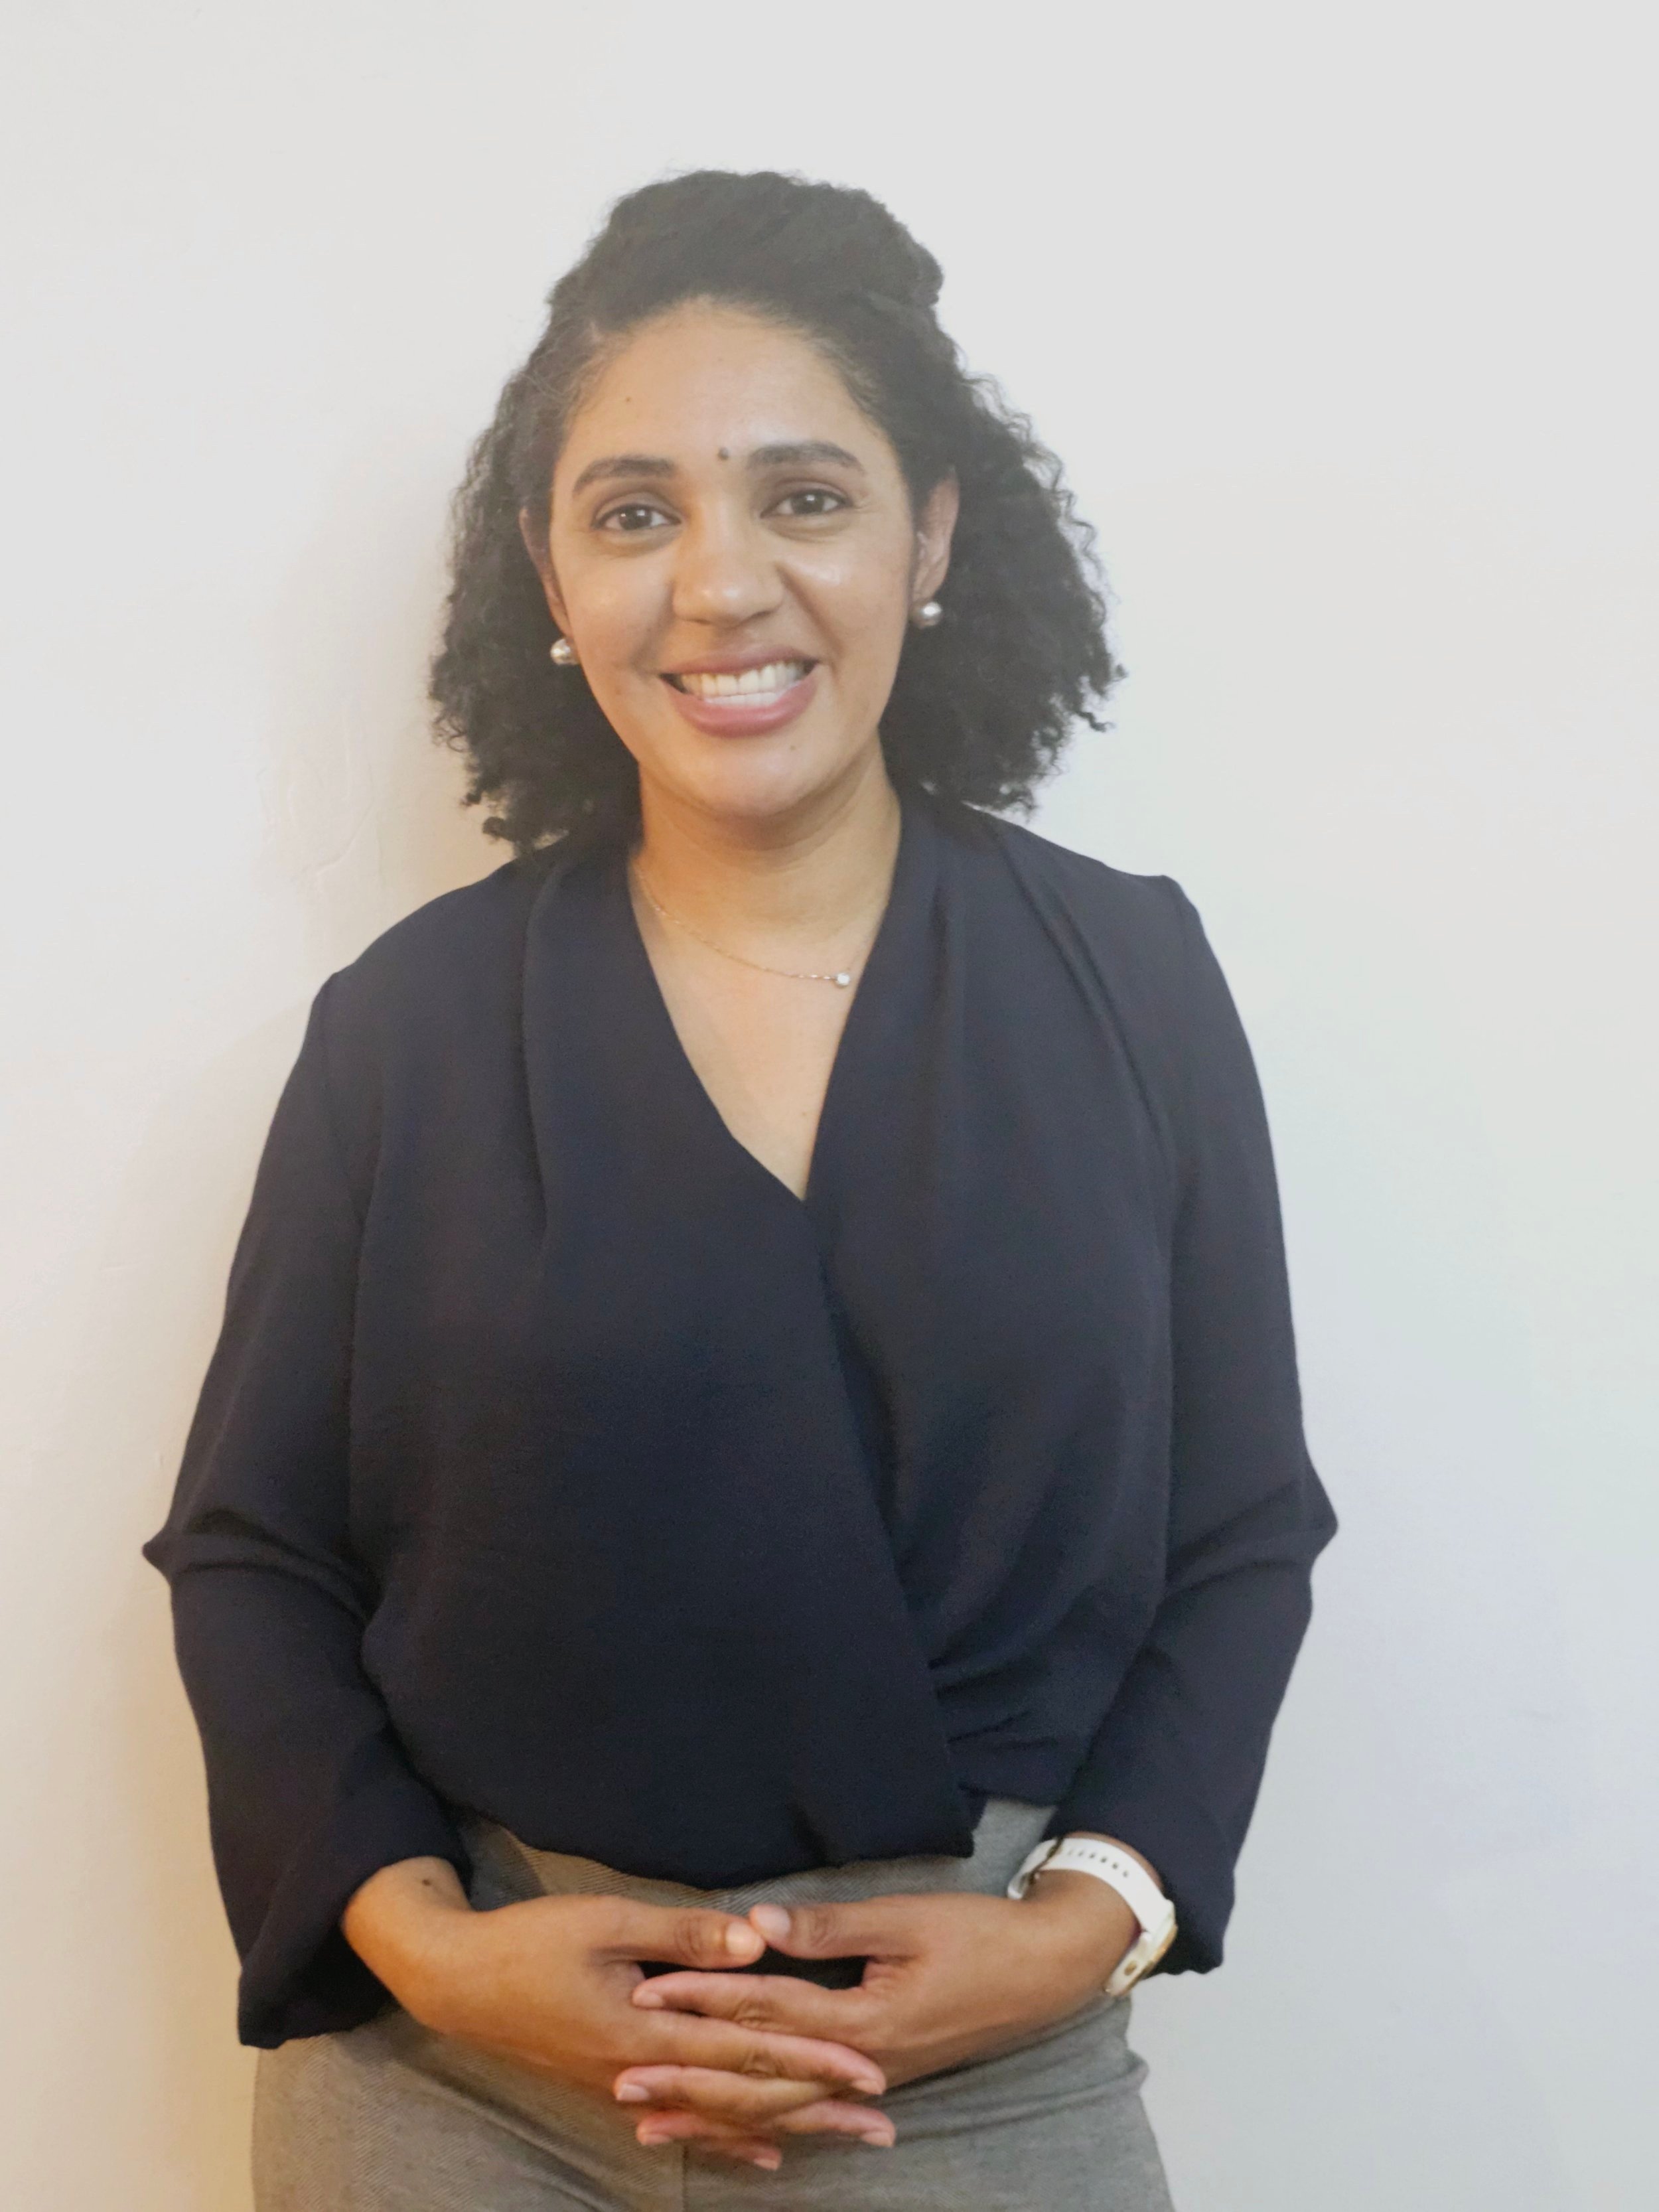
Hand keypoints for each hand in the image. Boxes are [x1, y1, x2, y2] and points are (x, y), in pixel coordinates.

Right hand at [341, 1857, 892, 2171]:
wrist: (459, 1982)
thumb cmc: (530, 1941)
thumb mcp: (604, 1920)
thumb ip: (680, 1936)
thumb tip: (753, 1943)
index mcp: (646, 2033)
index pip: (747, 2054)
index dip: (810, 2063)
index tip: (867, 2072)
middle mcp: (643, 2075)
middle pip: (746, 2098)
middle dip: (817, 2107)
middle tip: (880, 2117)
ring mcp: (628, 2089)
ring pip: (721, 2117)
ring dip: (787, 2125)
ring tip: (843, 2137)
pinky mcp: (614, 2086)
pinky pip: (687, 2123)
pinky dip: (730, 2138)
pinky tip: (765, 2152)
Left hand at [617, 1874, 1140, 2150]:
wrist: (1047, 1971)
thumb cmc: (979, 1935)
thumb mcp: (905, 1919)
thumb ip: (828, 1927)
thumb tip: (756, 1924)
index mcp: (861, 2023)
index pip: (762, 2013)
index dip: (700, 2001)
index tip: (643, 1994)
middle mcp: (860, 2064)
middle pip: (759, 2079)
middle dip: (687, 2081)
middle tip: (622, 2084)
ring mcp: (872, 2077)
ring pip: (779, 2107)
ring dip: (715, 2114)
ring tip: (655, 2124)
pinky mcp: (880, 2075)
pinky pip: (808, 2109)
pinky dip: (764, 2122)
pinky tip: (734, 2135)